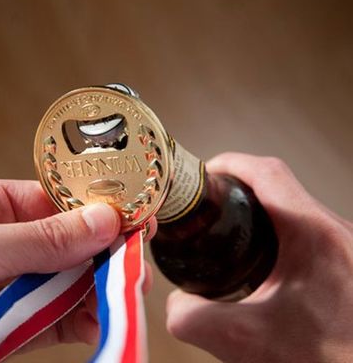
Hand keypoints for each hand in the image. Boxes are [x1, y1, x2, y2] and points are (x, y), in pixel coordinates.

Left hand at [0, 179, 155, 361]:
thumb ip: (38, 239)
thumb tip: (102, 220)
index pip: (50, 201)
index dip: (91, 207)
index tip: (130, 214)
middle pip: (64, 242)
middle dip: (100, 250)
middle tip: (137, 256)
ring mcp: (5, 287)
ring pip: (65, 281)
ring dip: (96, 286)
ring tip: (129, 288)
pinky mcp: (10, 328)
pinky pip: (56, 319)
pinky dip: (82, 319)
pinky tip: (103, 317)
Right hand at [166, 153, 352, 362]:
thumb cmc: (330, 360)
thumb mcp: (248, 343)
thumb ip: (195, 319)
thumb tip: (173, 303)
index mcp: (315, 236)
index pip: (267, 173)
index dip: (229, 165)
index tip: (204, 175)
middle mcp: (335, 232)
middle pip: (278, 184)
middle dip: (237, 187)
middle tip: (208, 204)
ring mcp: (343, 244)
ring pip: (293, 205)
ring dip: (257, 208)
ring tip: (227, 227)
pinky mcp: (344, 258)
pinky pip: (305, 226)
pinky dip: (275, 228)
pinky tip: (258, 257)